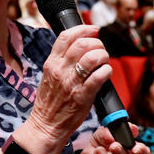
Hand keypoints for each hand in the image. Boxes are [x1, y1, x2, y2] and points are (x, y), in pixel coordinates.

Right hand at [28, 26, 111, 148]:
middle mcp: (60, 70)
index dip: (83, 28)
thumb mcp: (49, 75)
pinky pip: (99, 77)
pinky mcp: (82, 96)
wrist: (46, 125)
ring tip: (104, 61)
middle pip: (82, 44)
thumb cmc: (50, 102)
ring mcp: (71, 83)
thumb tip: (79, 46)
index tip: (93, 29)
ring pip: (92, 57)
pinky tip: (106, 73)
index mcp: (52, 63)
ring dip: (103, 56)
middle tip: (100, 49)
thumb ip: (61, 60)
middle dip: (96, 42)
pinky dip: (107, 71)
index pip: (66, 36)